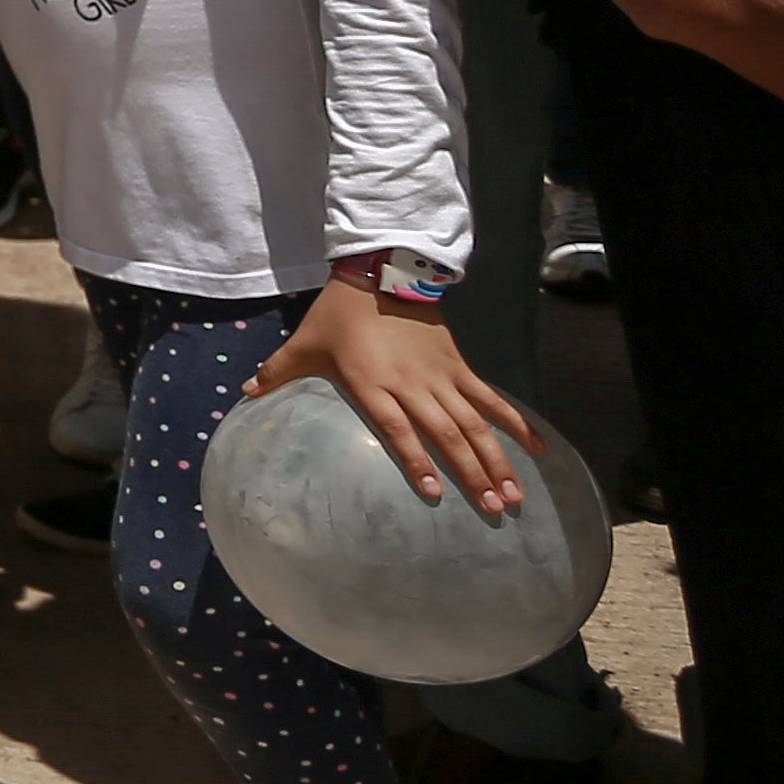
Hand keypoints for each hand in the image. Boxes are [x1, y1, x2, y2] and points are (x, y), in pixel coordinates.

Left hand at [251, 285, 529, 516]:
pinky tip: (539, 450)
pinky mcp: (460, 366)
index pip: (399, 430)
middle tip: (493, 510)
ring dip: (497, 459)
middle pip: (448, 435)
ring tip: (515, 495)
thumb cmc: (338, 314)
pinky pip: (492, 399)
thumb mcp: (303, 344)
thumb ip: (276, 373)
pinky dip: (516, 423)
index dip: (417, 462)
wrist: (381, 274)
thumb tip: (244, 394)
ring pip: (476, 424)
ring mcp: (442, 377)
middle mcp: (412, 385)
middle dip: (472, 474)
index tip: (435, 495)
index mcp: (373, 384)